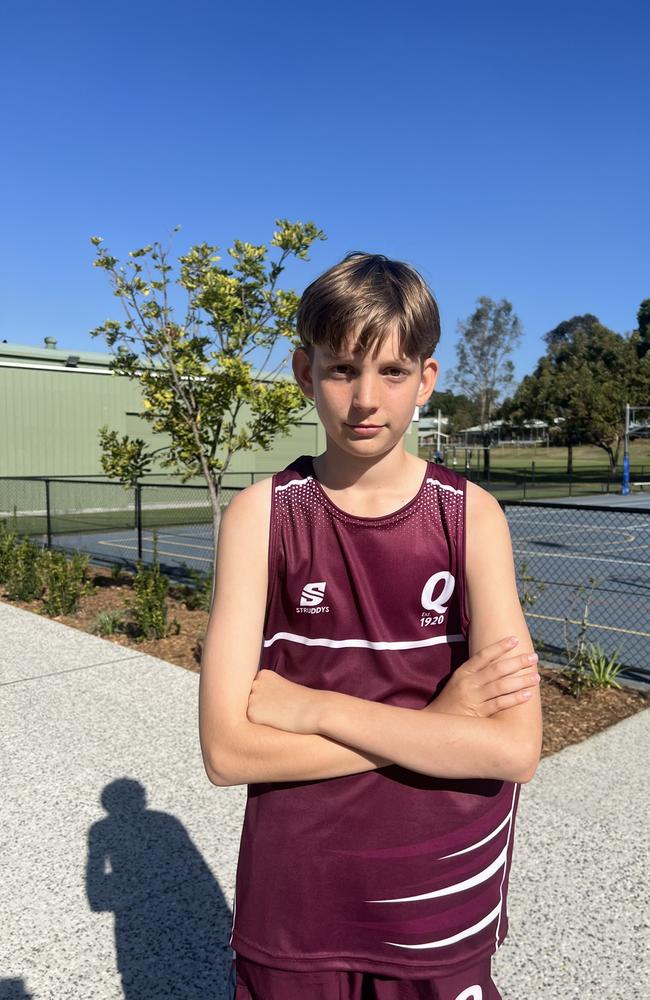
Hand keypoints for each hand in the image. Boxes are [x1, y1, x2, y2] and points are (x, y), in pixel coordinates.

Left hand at [246, 668, 324, 734]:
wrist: (314, 710)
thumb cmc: (302, 701)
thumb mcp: (283, 687)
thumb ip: (267, 690)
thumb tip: (255, 702)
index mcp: (263, 674)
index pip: (256, 690)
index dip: (269, 698)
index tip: (282, 699)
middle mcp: (254, 683)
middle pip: (251, 700)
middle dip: (262, 706)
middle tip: (281, 707)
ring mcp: (251, 697)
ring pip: (251, 711)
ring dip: (262, 715)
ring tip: (280, 713)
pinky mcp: (252, 713)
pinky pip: (252, 722)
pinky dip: (262, 724)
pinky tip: (276, 720)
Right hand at [425, 637, 539, 717]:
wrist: (436, 725)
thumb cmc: (450, 702)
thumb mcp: (457, 683)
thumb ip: (474, 673)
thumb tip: (497, 664)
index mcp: (463, 673)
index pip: (483, 656)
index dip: (499, 647)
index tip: (515, 640)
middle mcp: (469, 683)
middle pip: (496, 669)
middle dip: (517, 662)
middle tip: (533, 657)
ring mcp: (473, 698)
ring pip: (501, 686)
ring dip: (520, 680)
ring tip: (536, 676)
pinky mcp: (478, 714)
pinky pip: (500, 704)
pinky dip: (514, 698)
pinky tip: (527, 694)